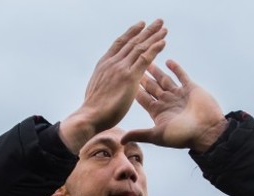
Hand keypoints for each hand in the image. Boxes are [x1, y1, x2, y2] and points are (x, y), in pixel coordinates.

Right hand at [60, 19, 166, 153]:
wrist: (90, 115)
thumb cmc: (92, 109)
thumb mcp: (96, 88)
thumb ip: (104, 80)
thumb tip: (106, 83)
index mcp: (103, 63)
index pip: (120, 43)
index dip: (131, 33)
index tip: (140, 25)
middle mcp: (113, 62)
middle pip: (132, 42)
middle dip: (146, 30)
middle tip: (157, 21)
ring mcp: (121, 68)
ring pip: (140, 47)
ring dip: (153, 36)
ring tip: (163, 27)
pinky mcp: (130, 77)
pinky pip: (145, 59)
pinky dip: (155, 48)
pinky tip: (163, 42)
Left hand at [121, 60, 226, 152]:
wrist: (208, 131)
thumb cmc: (183, 135)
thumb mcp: (158, 135)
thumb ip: (140, 134)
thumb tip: (120, 141)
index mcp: (158, 112)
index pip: (142, 98)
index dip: (133, 89)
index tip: (123, 80)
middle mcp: (167, 102)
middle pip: (151, 87)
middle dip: (142, 77)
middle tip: (132, 64)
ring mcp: (178, 95)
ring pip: (164, 79)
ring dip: (156, 71)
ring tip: (147, 60)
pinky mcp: (191, 88)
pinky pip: (181, 76)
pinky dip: (175, 68)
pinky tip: (168, 60)